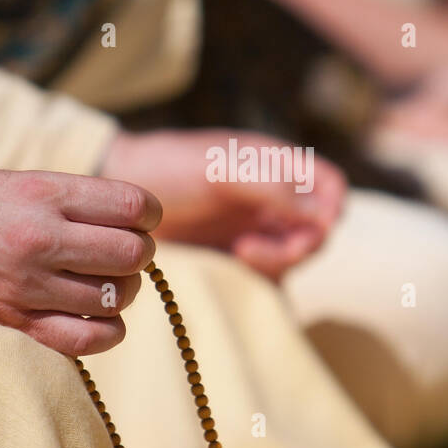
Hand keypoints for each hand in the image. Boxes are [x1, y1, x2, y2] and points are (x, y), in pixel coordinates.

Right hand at [0, 167, 160, 355]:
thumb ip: (81, 200)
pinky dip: (108, 330)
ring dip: (123, 290)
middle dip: (139, 252)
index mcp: (42, 194)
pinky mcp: (15, 326)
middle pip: (131, 254)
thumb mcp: (25, 181)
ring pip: (115, 298)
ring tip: (107, 281)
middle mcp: (37, 240)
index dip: (149, 214)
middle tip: (125, 250)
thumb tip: (141, 224)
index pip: (131, 206)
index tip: (143, 218)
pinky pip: (88, 339)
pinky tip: (101, 317)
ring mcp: (26, 287)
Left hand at [103, 128, 345, 279]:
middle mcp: (272, 199)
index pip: (331, 186)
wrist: (116, 198)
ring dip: (275, 263)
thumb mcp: (222, 171)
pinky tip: (232, 276)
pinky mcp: (233, 259)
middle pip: (316, 229)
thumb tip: (328, 216)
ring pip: (293, 257)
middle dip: (297, 245)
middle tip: (250, 250)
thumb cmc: (168, 169)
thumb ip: (275, 187)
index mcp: (276, 165)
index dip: (331, 208)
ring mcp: (254, 230)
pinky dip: (259, 283)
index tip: (309, 228)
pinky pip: (264, 278)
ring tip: (236, 256)